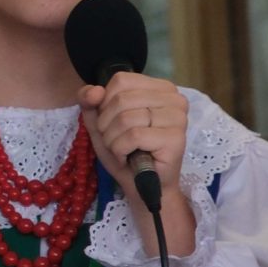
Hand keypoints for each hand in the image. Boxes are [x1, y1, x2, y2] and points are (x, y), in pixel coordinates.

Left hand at [79, 72, 192, 256]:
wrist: (141, 186)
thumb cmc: (124, 151)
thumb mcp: (99, 122)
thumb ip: (89, 100)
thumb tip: (94, 90)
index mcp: (160, 88)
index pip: (120, 80)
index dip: (105, 103)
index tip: (112, 122)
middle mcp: (175, 98)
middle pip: (121, 99)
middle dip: (107, 125)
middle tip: (116, 140)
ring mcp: (178, 118)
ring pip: (125, 118)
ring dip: (113, 140)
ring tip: (123, 150)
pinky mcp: (176, 138)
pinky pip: (133, 136)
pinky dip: (120, 150)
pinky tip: (129, 157)